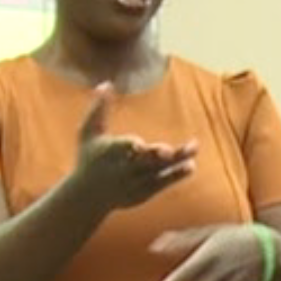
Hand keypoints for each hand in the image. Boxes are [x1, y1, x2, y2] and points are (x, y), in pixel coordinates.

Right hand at [70, 82, 198, 211]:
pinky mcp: (143, 193)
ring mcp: (134, 183)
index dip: (130, 146)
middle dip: (157, 156)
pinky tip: (190, 165)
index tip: (139, 144)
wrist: (87, 197)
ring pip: (158, 172)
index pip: (120, 148)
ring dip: (176, 162)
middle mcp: (123, 169)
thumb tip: (106, 83)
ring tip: (193, 149)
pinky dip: (176, 175)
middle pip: (143, 161)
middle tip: (171, 149)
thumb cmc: (88, 159)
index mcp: (109, 153)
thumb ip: (98, 109)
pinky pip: (162, 183)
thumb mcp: (88, 133)